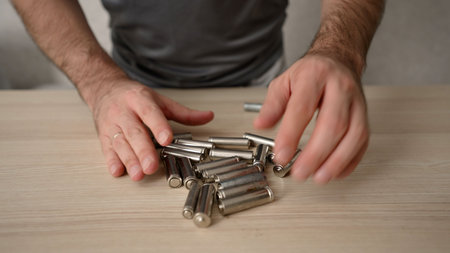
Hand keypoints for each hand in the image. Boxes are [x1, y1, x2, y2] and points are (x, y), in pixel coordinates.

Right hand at [91, 78, 213, 180]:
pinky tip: (118, 171)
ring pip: (120, 143)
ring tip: (138, 174)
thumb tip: (208, 116)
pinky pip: (106, 149)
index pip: (150, 113)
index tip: (166, 139)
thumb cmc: (134, 97)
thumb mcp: (160, 100)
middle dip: (143, 151)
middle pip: (135, 132)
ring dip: (129, 160)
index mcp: (140, 100)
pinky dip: (111, 161)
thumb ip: (184, 113)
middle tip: (152, 166)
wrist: (104, 89)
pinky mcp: (103, 136)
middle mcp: (124, 112)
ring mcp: (112, 125)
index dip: (158, 126)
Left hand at [254, 55, 368, 183]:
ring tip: (319, 177)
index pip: (302, 108)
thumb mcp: (284, 81)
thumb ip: (272, 104)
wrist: (339, 60)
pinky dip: (350, 160)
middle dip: (316, 153)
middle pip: (333, 124)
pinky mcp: (365, 116)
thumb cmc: (311, 73)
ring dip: (337, 161)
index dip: (291, 134)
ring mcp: (356, 102)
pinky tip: (336, 172)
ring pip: (354, 135)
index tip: (281, 154)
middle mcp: (340, 88)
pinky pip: (363, 141)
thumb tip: (261, 125)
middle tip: (300, 172)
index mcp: (315, 76)